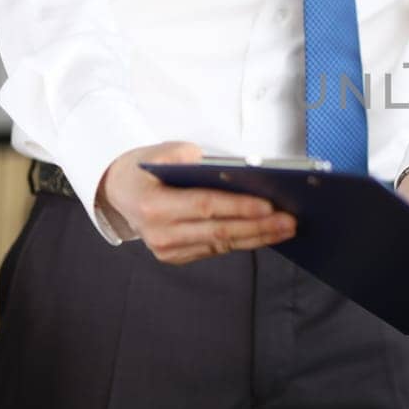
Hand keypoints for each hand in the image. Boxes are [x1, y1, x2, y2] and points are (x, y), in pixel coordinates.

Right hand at [96, 142, 296, 264]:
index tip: (270, 205)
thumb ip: (189, 157)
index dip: (239, 207)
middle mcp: (160, 233)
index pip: (205, 206)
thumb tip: (229, 169)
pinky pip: (216, 249)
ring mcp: (167, 250)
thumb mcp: (161, 151)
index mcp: (154, 205)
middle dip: (258, 226)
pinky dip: (243, 240)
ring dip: (258, 237)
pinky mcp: (176, 256)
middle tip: (290, 220)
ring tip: (287, 228)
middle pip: (219, 231)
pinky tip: (266, 233)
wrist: (118, 190)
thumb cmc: (145, 167)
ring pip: (221, 244)